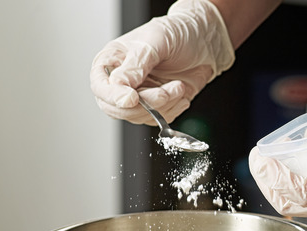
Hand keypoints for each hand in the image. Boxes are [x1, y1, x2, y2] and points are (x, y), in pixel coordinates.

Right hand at [90, 0, 233, 124]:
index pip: (100, 86)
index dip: (114, 96)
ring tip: (178, 86)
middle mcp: (122, 81)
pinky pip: (157, 120)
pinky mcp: (157, 106)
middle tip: (165, 93)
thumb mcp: (155, 42)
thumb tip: (118, 85)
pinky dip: (173, 110)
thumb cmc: (178, 34)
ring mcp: (139, 95)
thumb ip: (136, 65)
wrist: (205, 43)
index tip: (133, 98)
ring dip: (164, 106)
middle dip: (145, 105)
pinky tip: (181, 93)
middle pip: (118, 109)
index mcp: (113, 61)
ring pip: (139, 117)